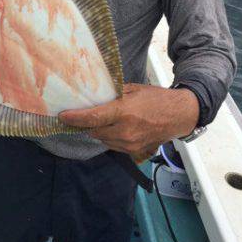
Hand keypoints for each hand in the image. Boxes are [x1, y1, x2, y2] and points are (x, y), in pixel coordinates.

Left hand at [59, 83, 199, 158]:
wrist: (178, 116)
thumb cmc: (156, 99)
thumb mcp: (133, 89)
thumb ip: (114, 94)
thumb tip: (95, 95)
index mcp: (124, 112)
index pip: (93, 117)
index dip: (75, 118)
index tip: (63, 115)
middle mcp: (125, 131)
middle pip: (94, 130)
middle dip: (85, 124)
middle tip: (78, 115)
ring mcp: (129, 144)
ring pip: (102, 139)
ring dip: (96, 130)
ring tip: (97, 120)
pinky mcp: (133, 151)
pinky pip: (112, 145)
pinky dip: (107, 137)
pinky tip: (110, 128)